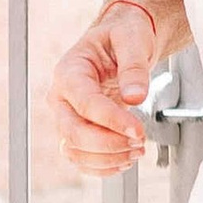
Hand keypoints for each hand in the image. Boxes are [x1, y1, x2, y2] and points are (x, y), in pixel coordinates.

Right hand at [49, 0, 158, 176]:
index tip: (138, 130)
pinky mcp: (77, 130)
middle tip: (140, 141)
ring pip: (75, 151)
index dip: (112, 121)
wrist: (122, 42)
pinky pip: (81, 159)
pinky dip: (102, 167)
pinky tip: (125, 160)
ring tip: (137, 151)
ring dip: (107, 158)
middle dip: (109, 143)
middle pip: (74, 133)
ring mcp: (67, 116)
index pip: (85, 104)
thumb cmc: (123, 35)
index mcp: (69, 71)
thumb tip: (135, 96)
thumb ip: (134, 66)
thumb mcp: (132, 38)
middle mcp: (61, 97)